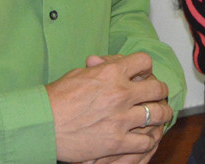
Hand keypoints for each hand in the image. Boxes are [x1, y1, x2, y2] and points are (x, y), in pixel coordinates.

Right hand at [48, 52, 171, 162]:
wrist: (42, 125)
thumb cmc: (55, 98)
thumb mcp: (78, 74)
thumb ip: (99, 68)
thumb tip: (105, 62)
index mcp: (111, 73)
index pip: (144, 62)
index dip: (146, 67)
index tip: (144, 74)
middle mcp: (120, 93)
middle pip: (157, 88)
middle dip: (160, 91)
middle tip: (159, 96)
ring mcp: (121, 119)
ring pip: (158, 114)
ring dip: (162, 114)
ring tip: (161, 116)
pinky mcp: (118, 142)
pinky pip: (146, 140)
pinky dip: (148, 139)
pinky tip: (146, 137)